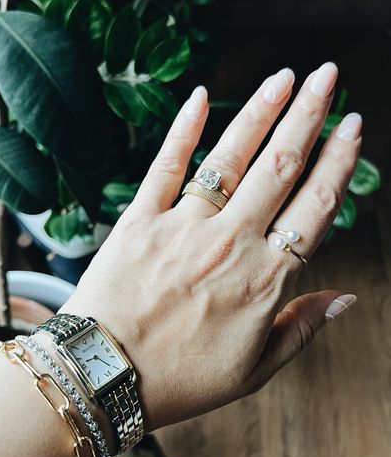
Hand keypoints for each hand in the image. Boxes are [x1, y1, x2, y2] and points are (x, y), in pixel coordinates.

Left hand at [62, 62, 359, 431]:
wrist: (102, 379)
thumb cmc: (180, 380)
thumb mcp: (253, 371)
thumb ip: (300, 328)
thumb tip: (345, 298)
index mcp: (264, 279)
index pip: (315, 205)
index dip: (339, 161)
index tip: (353, 127)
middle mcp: (230, 243)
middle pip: (280, 167)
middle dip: (309, 115)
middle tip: (329, 77)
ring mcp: (183, 226)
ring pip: (230, 157)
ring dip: (260, 111)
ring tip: (284, 76)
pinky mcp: (139, 220)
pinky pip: (165, 166)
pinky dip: (182, 129)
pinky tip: (198, 95)